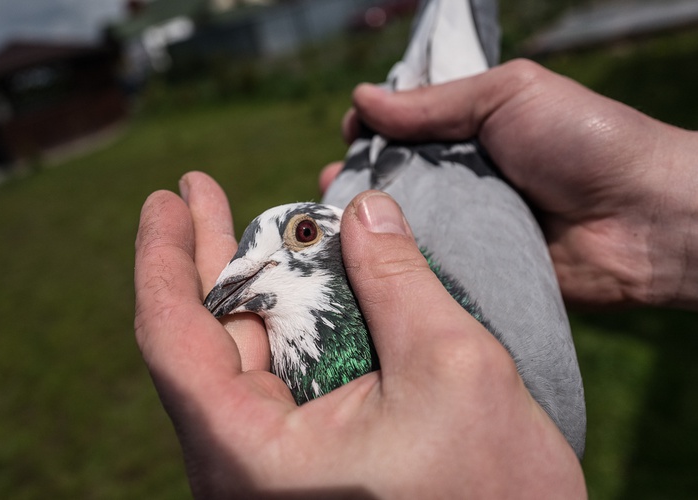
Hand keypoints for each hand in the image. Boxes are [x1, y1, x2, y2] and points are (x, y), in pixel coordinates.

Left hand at [135, 172, 584, 497]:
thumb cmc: (493, 494)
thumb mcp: (452, 369)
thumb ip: (399, 280)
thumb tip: (367, 208)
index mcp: (254, 455)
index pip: (172, 340)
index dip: (163, 258)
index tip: (166, 199)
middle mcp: (245, 467)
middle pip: (200, 342)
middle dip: (207, 258)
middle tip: (198, 191)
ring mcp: (273, 469)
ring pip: (239, 359)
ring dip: (251, 286)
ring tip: (255, 224)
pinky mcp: (304, 466)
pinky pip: (277, 380)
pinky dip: (287, 323)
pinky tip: (301, 281)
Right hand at [333, 59, 697, 309]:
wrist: (645, 219)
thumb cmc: (584, 141)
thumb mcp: (508, 96)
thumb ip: (435, 103)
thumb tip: (362, 98)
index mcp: (471, 136)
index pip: (405, 133)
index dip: (372, 134)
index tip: (347, 140)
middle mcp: (465, 184)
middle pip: (396, 184)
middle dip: (358, 185)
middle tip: (329, 191)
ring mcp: (470, 232)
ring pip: (405, 231)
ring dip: (369, 230)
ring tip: (332, 228)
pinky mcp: (478, 276)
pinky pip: (430, 273)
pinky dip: (399, 272)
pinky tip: (362, 272)